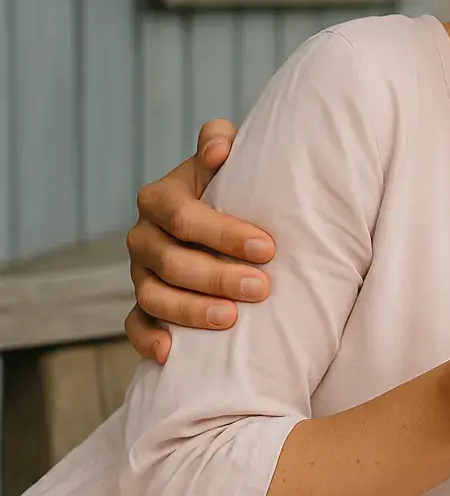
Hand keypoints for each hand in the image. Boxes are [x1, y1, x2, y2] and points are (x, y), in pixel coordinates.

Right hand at [125, 119, 275, 361]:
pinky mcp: (141, 303)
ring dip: (191, 310)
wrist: (218, 216)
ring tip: (231, 319)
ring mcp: (139, 272)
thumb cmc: (231, 185)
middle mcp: (143, 236)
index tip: (268, 248)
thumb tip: (219, 146)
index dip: (224, 233)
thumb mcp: (224, 159)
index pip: (185, 217)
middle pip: (173, 261)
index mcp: (160, 198)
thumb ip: (220, 142)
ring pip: (153, 296)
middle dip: (218, 276)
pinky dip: (147, 339)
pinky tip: (170, 354)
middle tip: (262, 288)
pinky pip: (134, 325)